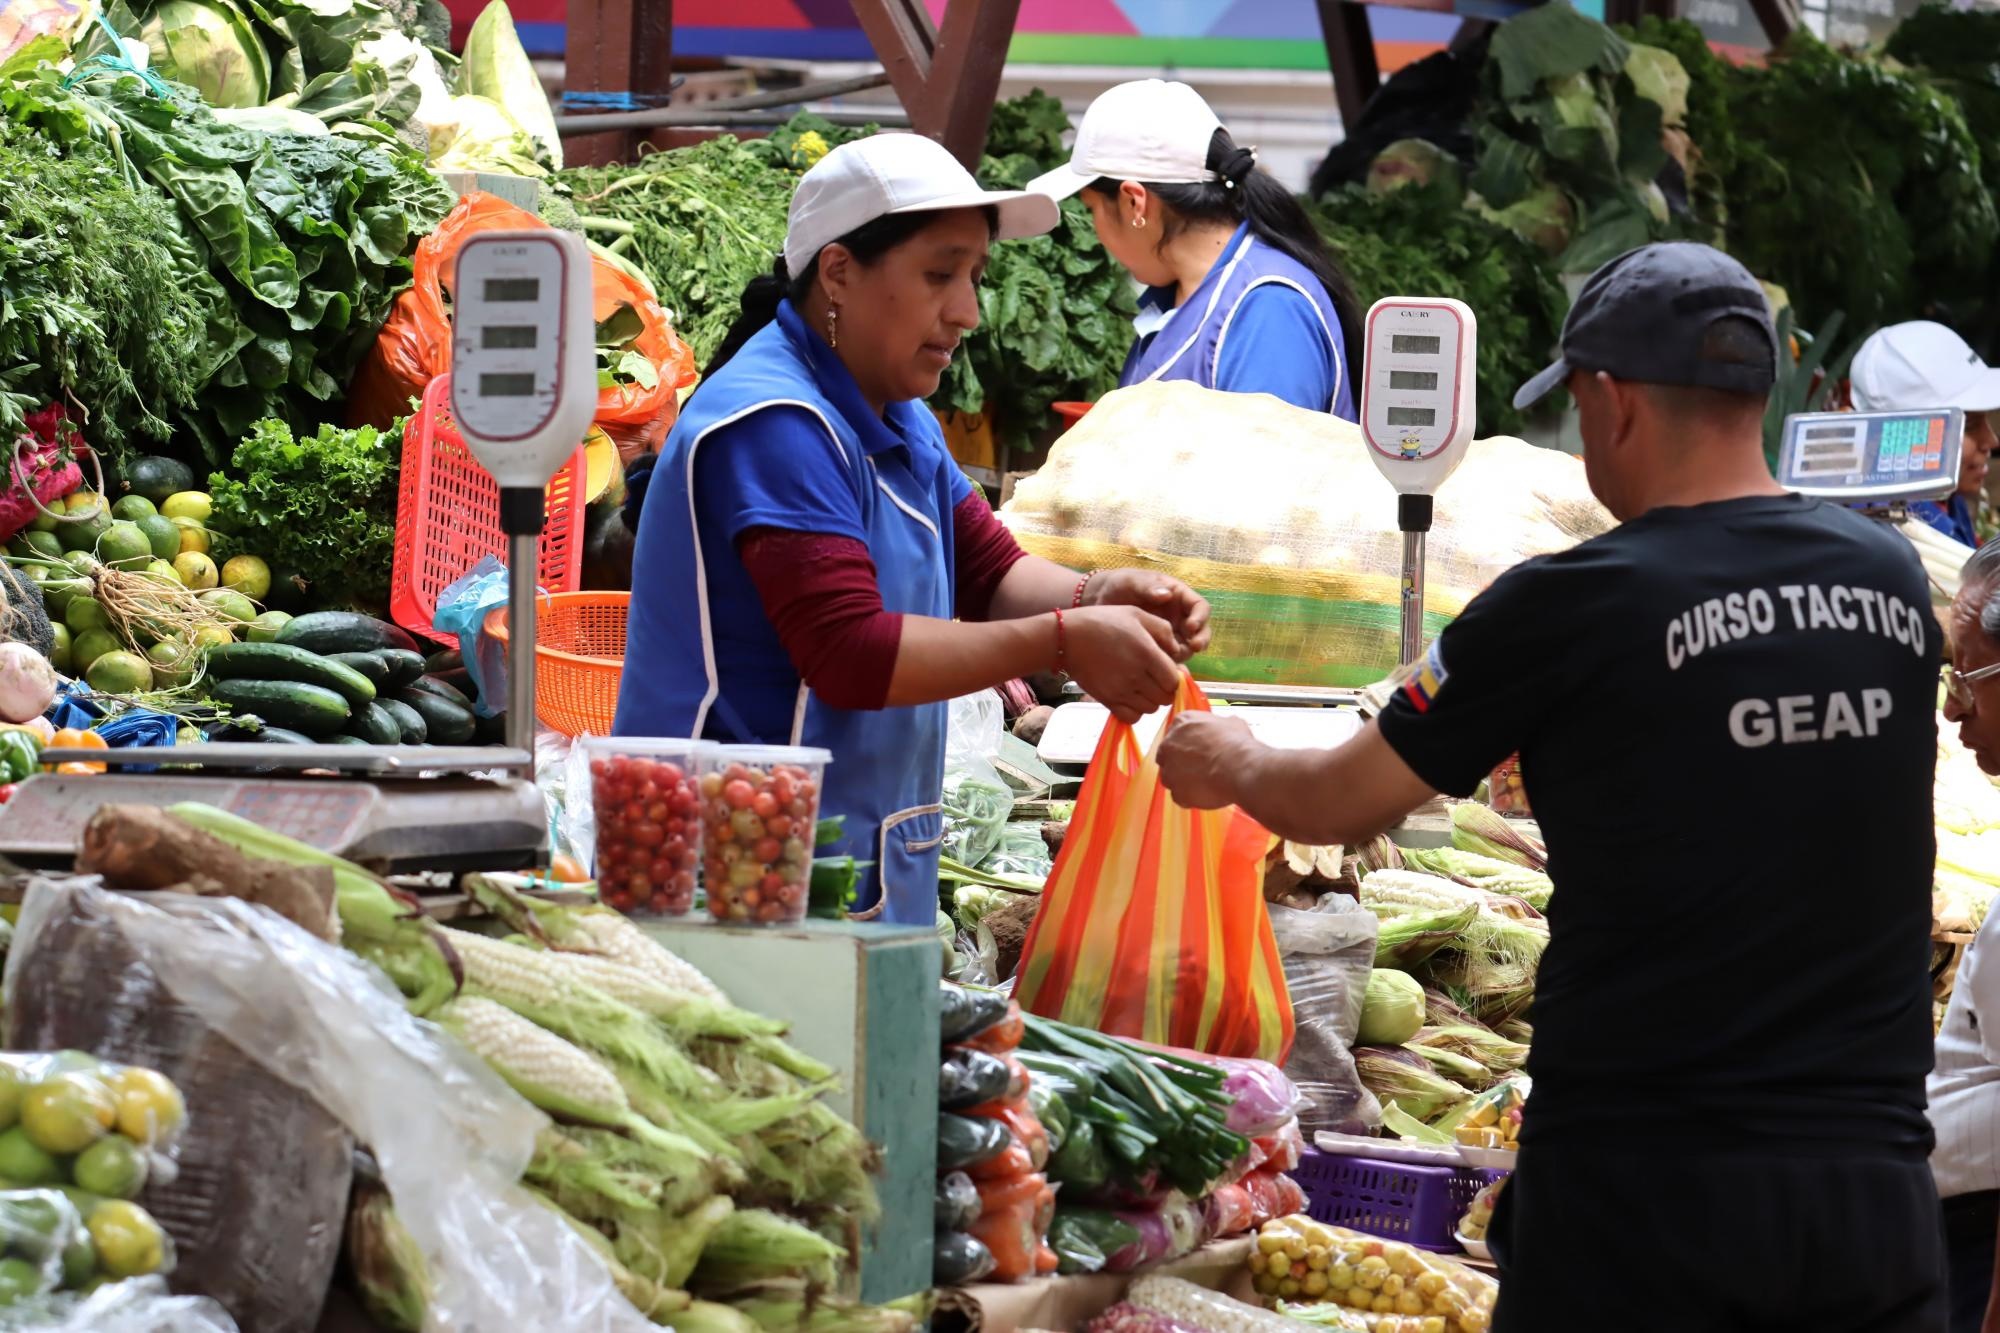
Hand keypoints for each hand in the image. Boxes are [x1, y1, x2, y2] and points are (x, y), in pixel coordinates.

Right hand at [1064, 605, 1181, 724]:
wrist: (1067, 636)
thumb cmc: (1103, 621)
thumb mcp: (1137, 614)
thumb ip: (1163, 630)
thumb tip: (1177, 652)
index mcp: (1147, 653)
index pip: (1174, 681)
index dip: (1175, 677)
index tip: (1167, 669)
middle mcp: (1136, 676)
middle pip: (1165, 698)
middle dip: (1164, 689)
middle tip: (1155, 678)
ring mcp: (1120, 691)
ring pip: (1150, 709)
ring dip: (1150, 700)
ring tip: (1141, 686)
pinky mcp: (1107, 700)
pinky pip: (1132, 717)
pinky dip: (1135, 711)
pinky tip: (1130, 697)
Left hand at [1084, 570, 1211, 660]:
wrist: (1099, 602)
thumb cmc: (1119, 585)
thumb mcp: (1132, 582)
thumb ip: (1148, 587)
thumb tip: (1167, 595)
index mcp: (1179, 596)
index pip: (1200, 606)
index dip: (1200, 617)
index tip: (1191, 627)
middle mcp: (1180, 615)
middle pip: (1200, 630)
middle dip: (1200, 639)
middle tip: (1193, 648)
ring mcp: (1171, 632)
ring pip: (1188, 646)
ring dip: (1185, 653)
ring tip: (1172, 657)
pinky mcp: (1160, 647)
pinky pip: (1171, 657)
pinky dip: (1170, 662)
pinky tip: (1161, 665)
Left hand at [1156, 711, 1260, 809]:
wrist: (1238, 768)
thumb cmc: (1236, 744)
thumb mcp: (1232, 724)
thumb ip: (1219, 725)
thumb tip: (1226, 728)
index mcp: (1182, 722)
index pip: (1176, 732)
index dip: (1189, 742)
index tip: (1199, 748)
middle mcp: (1169, 744)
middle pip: (1167, 755)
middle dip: (1180, 762)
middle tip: (1200, 766)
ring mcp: (1170, 770)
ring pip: (1170, 777)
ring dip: (1183, 781)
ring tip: (1205, 782)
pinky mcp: (1176, 792)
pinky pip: (1180, 797)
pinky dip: (1190, 797)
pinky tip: (1206, 794)